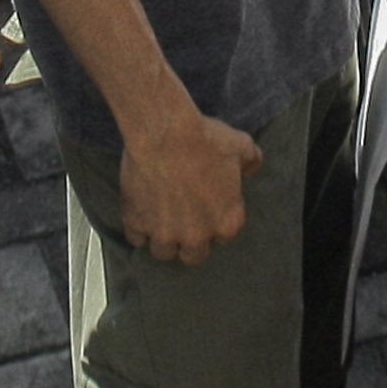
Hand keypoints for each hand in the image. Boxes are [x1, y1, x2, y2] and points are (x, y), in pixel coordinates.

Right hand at [119, 101, 265, 263]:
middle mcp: (196, 236)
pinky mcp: (136, 223)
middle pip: (194, 255)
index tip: (209, 210)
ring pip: (163, 252)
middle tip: (185, 220)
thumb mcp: (240, 145)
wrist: (165, 132)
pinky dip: (137, 228)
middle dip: (190, 241)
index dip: (216, 222)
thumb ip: (251, 161)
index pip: (225, 237)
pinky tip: (140, 214)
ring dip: (163, 239)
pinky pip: (135, 237)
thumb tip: (251, 168)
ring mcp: (164, 233)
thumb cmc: (204, 139)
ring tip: (161, 220)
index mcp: (227, 222)